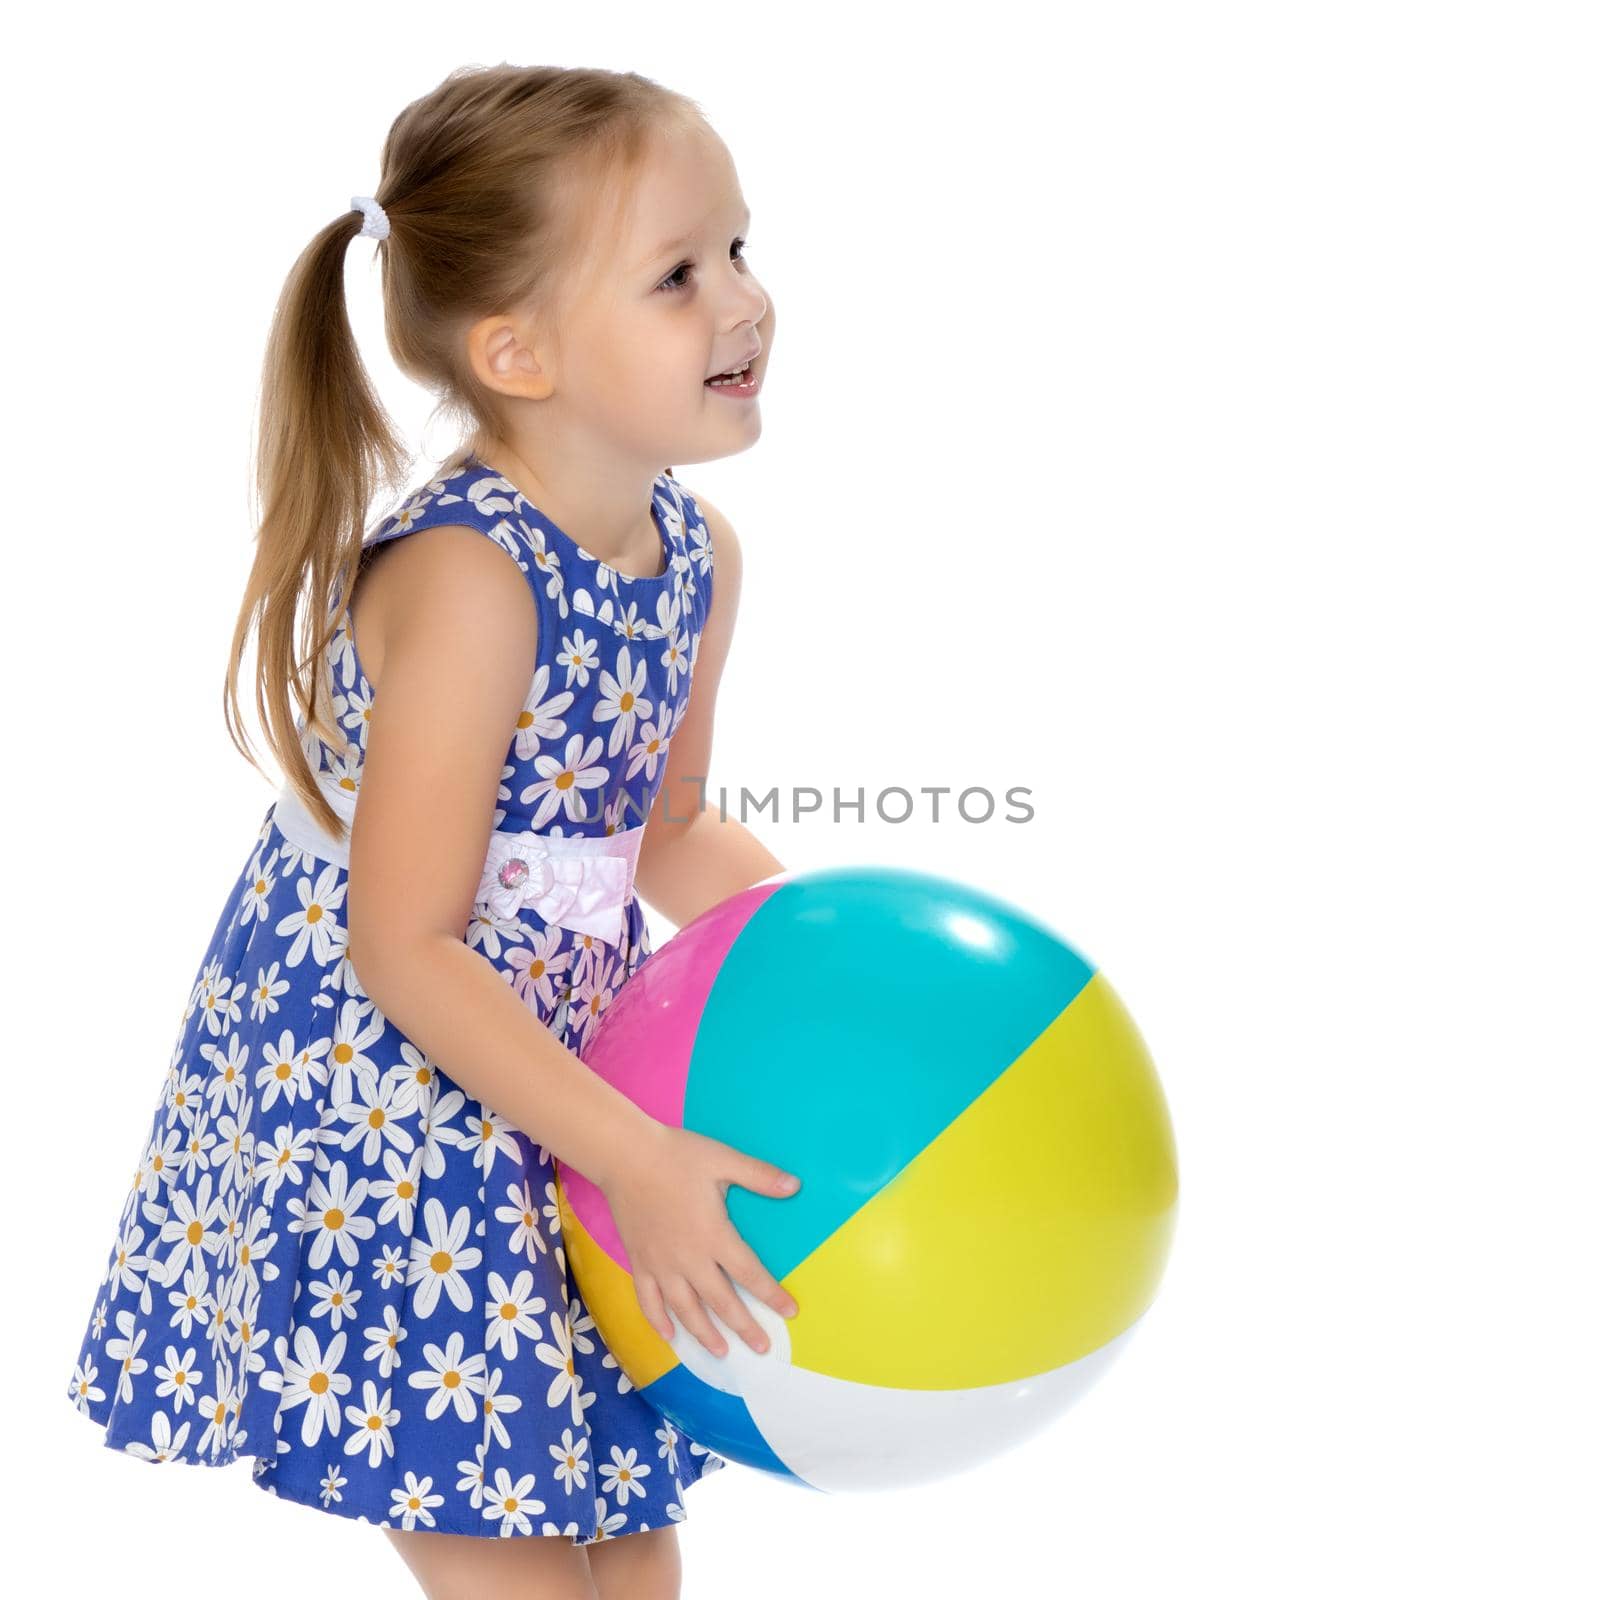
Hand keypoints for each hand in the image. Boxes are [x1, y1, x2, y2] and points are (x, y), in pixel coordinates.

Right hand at [598, 1120, 801, 1358]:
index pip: (749, 1273)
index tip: (790, 1312)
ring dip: (705, 1333)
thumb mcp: (723, 1160)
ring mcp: (661, 1264)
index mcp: (714, 1235)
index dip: (771, 1295)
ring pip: (685, 1309)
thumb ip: (760, 1176)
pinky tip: (670, 1337)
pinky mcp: (638, 1262)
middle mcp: (688, 1258)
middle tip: (762, 1348)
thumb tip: (796, 1185)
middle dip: (744, 1327)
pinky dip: (659, 1321)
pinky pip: (648, 1301)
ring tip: (722, 1353)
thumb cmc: (677, 1156)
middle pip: (721, 1301)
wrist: (625, 1156)